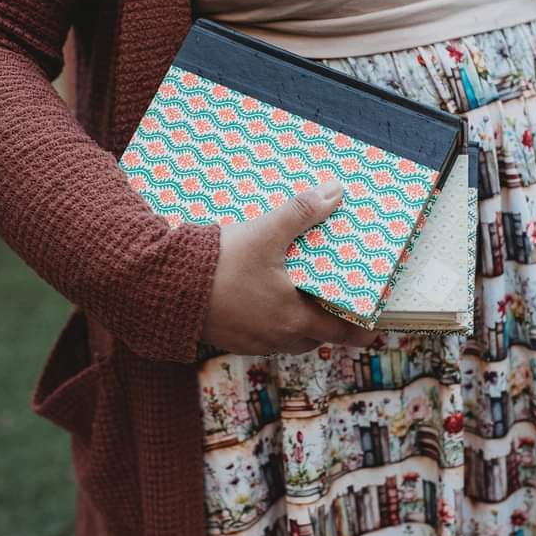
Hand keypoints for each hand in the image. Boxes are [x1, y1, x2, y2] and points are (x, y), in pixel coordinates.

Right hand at [201, 180, 379, 355]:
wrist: (164, 287)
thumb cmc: (220, 265)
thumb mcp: (265, 234)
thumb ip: (301, 213)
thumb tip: (334, 192)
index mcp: (292, 318)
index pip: (338, 332)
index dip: (358, 331)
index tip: (371, 330)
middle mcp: (275, 337)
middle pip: (313, 337)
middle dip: (326, 324)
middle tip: (334, 307)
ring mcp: (251, 342)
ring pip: (286, 339)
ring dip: (296, 324)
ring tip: (298, 300)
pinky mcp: (229, 339)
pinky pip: (261, 337)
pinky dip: (270, 323)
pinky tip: (261, 300)